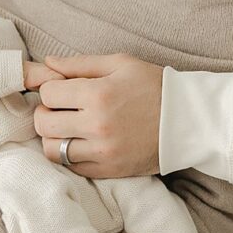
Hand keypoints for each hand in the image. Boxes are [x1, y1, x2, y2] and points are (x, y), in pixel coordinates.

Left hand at [31, 54, 163, 177]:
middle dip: (46, 113)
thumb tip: (47, 62)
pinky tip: (80, 143)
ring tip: (66, 128)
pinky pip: (72, 167)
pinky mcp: (109, 170)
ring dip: (54, 137)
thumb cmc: (155, 86)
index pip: (48, 93)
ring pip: (53, 150)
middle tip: (59, 109)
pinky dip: (69, 155)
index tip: (62, 90)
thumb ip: (80, 63)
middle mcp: (97, 125)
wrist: (189, 120)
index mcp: (98, 94)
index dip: (50, 89)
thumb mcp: (120, 63)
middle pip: (44, 123)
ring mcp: (103, 151)